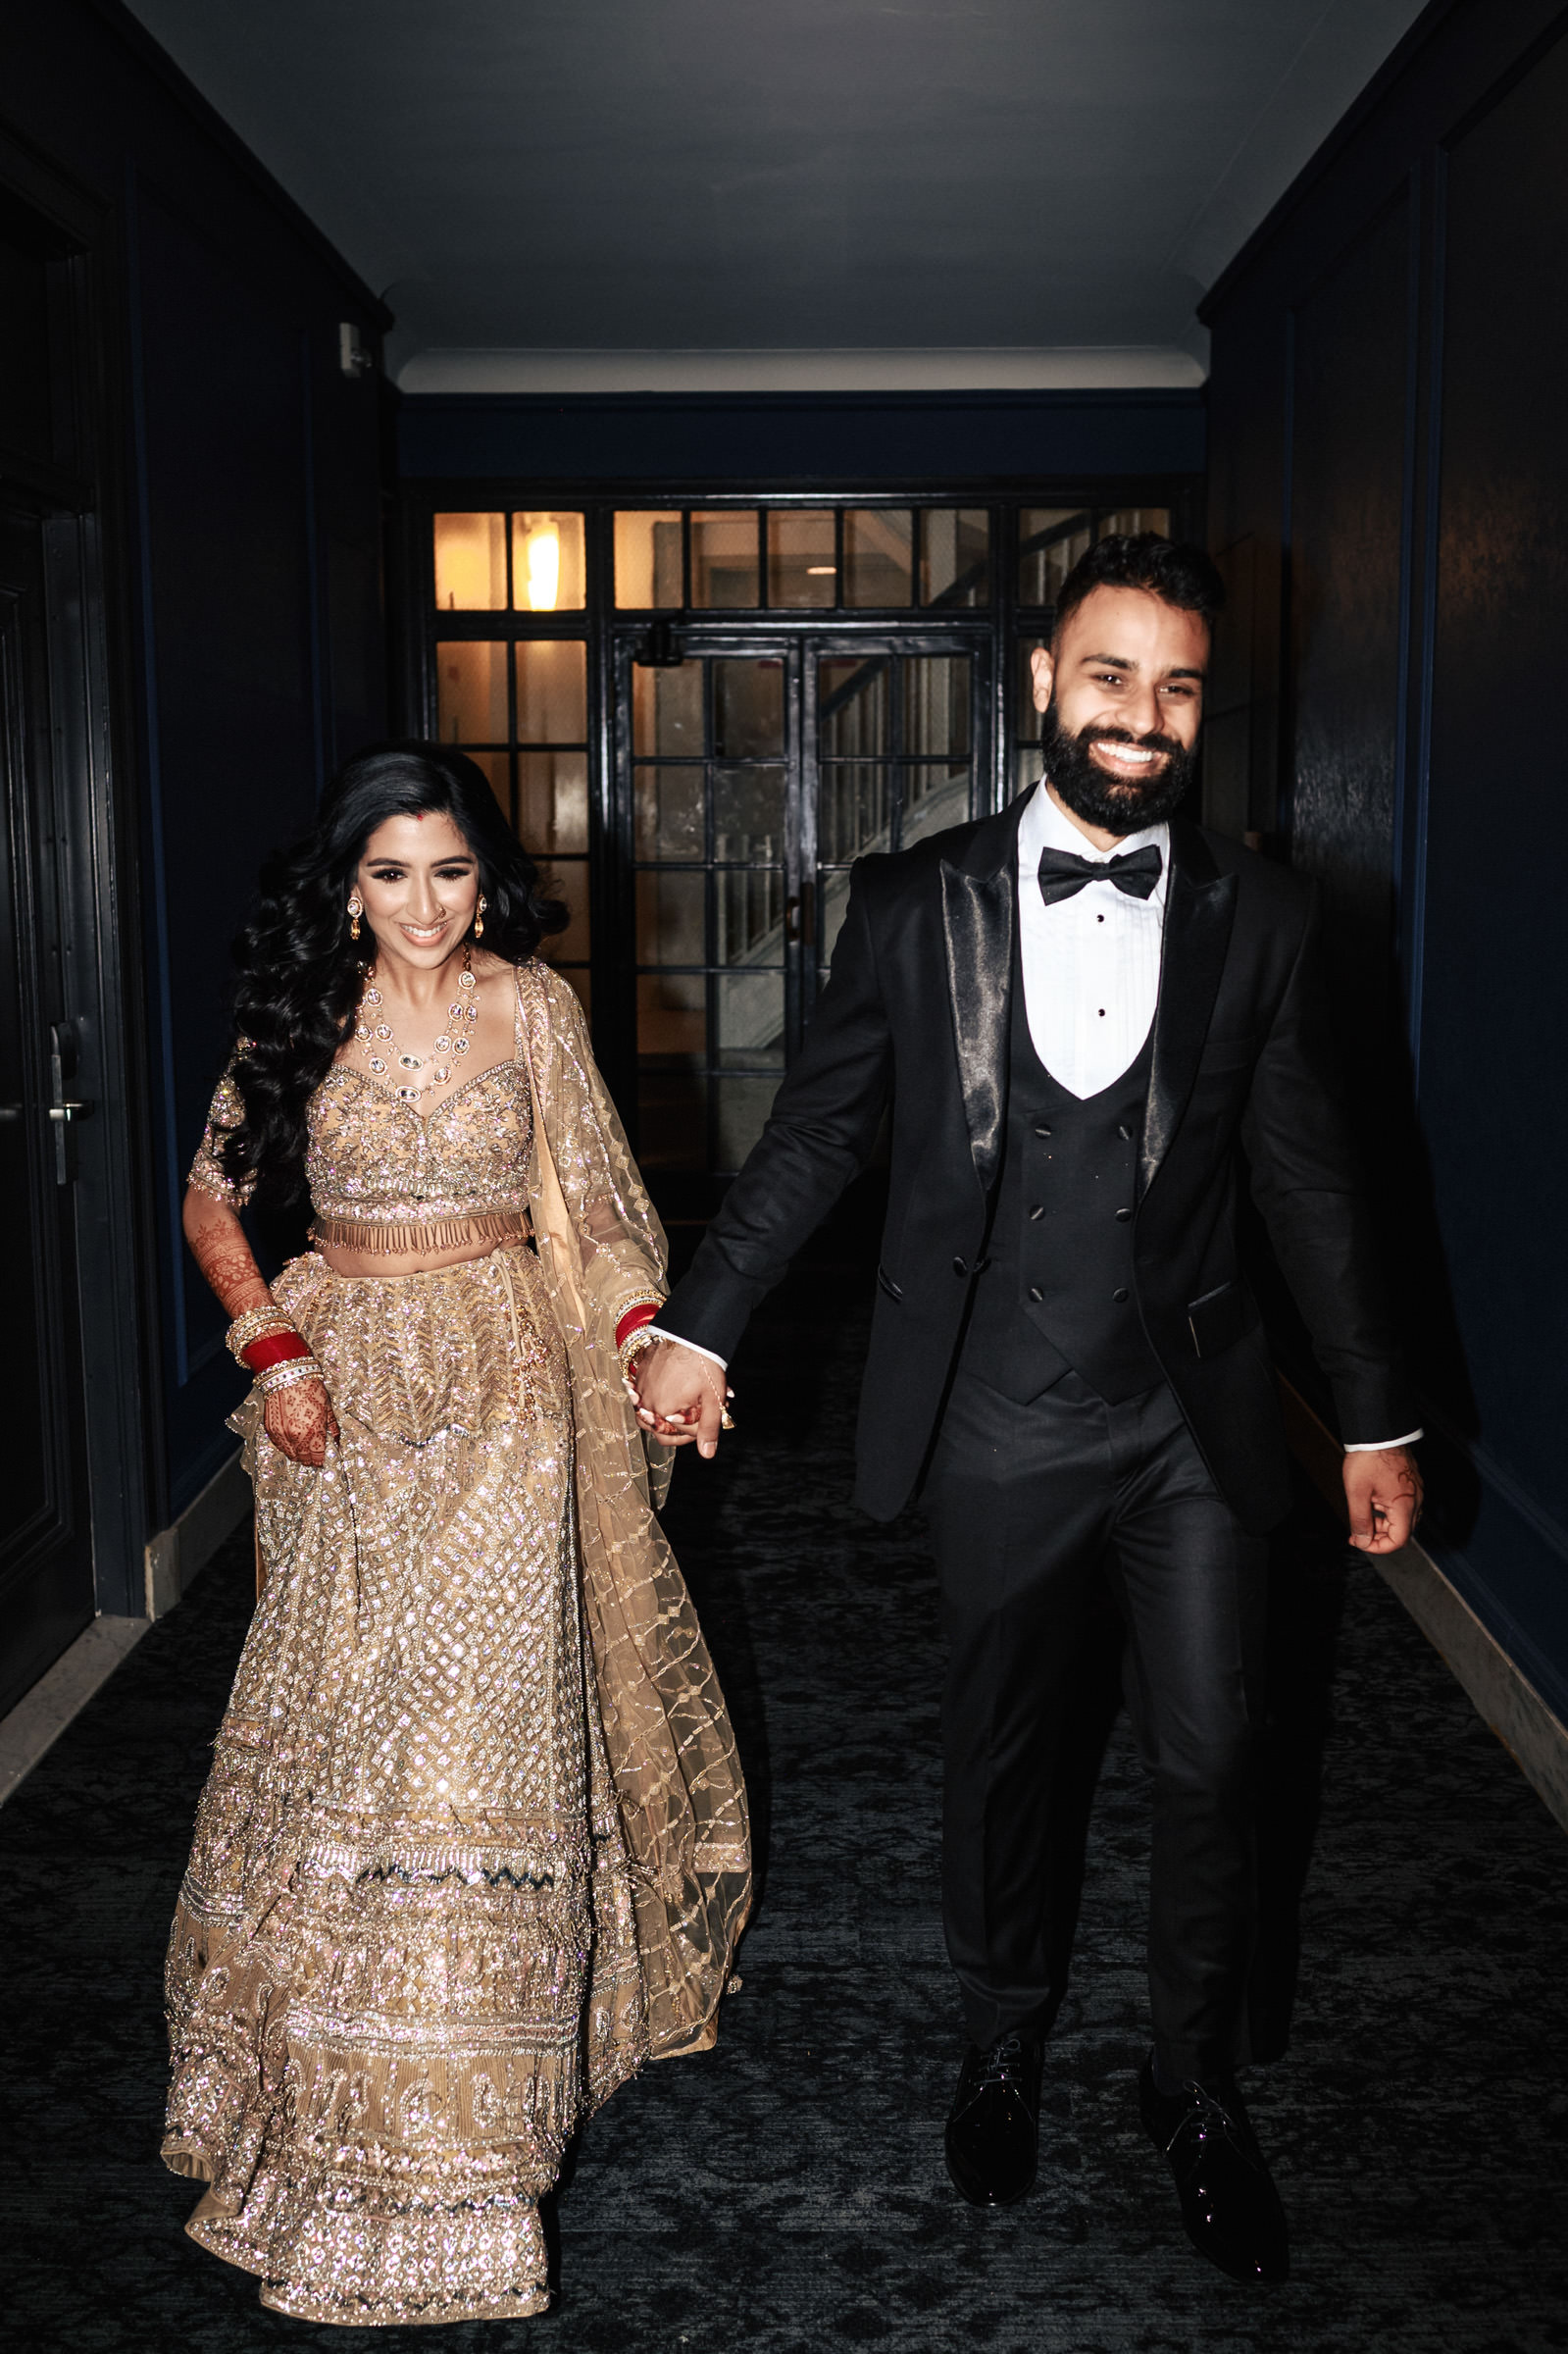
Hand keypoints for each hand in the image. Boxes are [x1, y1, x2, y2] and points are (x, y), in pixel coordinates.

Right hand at [263, 1375, 339, 1467]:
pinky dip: (284, 1447)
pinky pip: (278, 1445)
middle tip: (312, 1459)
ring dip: (296, 1455)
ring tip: (301, 1453)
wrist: (288, 1377)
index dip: (319, 1460)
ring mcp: (282, 1433)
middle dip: (308, 1460)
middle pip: (303, 1458)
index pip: (317, 1456)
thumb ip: (332, 1427)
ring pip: (289, 1454)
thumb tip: (337, 1440)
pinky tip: (290, 1445)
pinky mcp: (271, 1429)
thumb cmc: (310, 1388)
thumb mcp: (327, 1407)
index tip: (320, 1461)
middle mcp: (297, 1436)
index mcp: (314, 1431)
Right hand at [631, 1341, 730, 1459]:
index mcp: (662, 1412)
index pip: (675, 1436)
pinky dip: (655, 1396)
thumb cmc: (703, 1365)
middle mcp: (645, 1402)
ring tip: (679, 1409)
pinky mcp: (639, 1372)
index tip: (705, 1426)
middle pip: (656, 1428)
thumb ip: (709, 1428)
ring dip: (662, 1414)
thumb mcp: (712, 1399)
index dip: (693, 1435)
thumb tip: (707, 1454)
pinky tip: (670, 1389)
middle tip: (693, 1420)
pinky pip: (641, 1393)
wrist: (690, 1332)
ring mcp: (639, 1386)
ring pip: (646, 1412)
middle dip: (676, 1428)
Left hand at [1343, 1446, 1421, 1552]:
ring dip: (1383, 1523)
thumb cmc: (1368, 1458)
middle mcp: (1416, 1500)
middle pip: (1402, 1532)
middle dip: (1379, 1536)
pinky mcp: (1411, 1483)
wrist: (1378, 1432)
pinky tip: (1372, 1502)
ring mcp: (1416, 1491)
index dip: (1378, 1547)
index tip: (1359, 1541)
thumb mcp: (1357, 1492)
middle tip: (1357, 1531)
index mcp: (1405, 1505)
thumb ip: (1360, 1520)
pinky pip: (1403, 1505)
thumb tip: (1362, 1541)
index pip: (1398, 1540)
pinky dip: (1387, 1511)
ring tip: (1362, 1514)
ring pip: (1402, 1519)